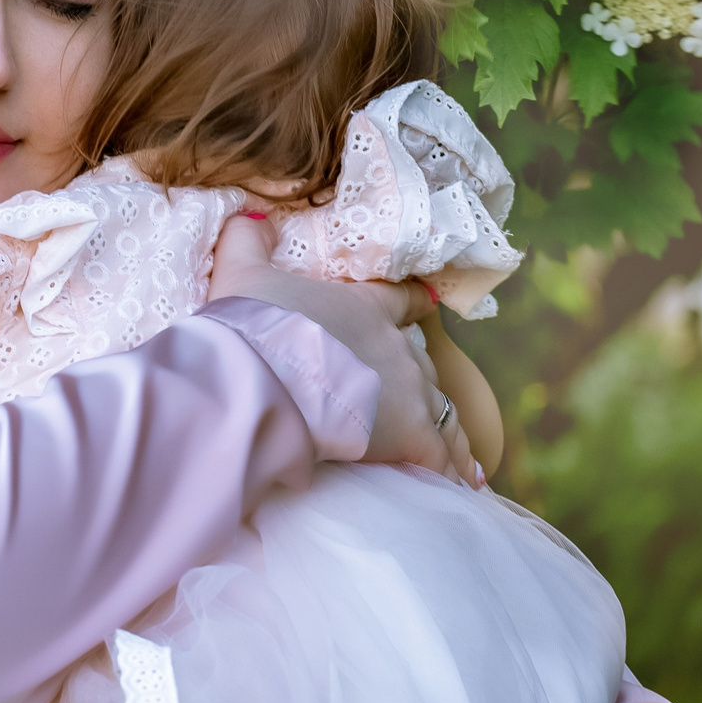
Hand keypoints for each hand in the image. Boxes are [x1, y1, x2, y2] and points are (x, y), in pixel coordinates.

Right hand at [208, 214, 475, 482]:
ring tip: (459, 457)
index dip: (413, 305)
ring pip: (442, 410)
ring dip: (447, 431)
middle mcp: (397, 348)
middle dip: (420, 382)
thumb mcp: (241, 274)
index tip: (426, 305)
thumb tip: (251, 215)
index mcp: (366, 307)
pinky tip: (460, 487)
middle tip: (421, 404)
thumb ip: (247, 242)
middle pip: (422, 364)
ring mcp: (408, 392)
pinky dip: (450, 472)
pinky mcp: (410, 436)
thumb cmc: (254, 328)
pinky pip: (441, 457)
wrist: (262, 379)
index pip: (402, 301)